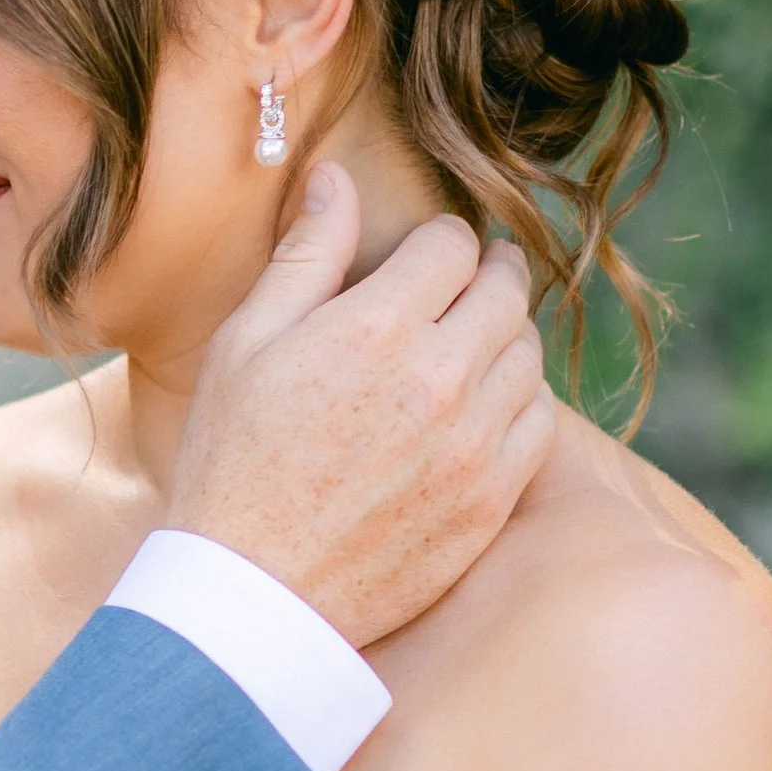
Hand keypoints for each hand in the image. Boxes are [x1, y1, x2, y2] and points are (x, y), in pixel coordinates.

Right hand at [171, 165, 551, 646]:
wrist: (252, 592)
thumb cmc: (231, 461)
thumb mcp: (246, 344)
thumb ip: (305, 256)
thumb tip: (336, 178)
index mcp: (375, 327)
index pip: (452, 245)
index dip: (440, 241)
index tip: (430, 254)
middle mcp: (438, 378)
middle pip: (505, 292)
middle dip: (489, 276)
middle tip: (475, 279)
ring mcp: (474, 443)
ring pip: (529, 356)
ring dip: (508, 338)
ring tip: (476, 342)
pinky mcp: (491, 500)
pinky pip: (540, 425)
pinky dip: (522, 403)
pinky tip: (487, 405)